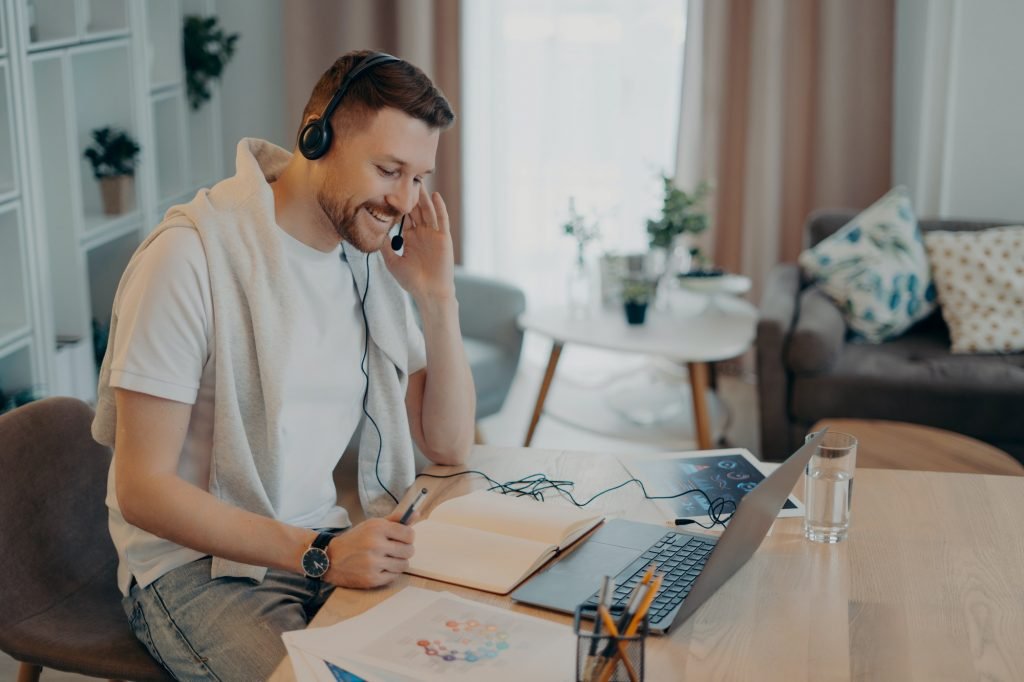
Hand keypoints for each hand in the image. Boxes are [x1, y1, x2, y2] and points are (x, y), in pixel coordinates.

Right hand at [324, 511, 414, 588]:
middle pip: (409, 550)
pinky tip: (380, 568)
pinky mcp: (372, 579)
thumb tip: (416, 513)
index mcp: (377, 528)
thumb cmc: (355, 540)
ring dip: (398, 562)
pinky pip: (394, 576)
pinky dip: (390, 573)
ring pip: (404, 565)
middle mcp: (376, 545)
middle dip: (404, 550)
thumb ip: (395, 519)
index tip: (402, 539)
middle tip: (394, 550)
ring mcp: (373, 563)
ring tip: (387, 559)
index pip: (409, 534)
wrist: (330, 559)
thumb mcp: (372, 525)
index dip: (408, 537)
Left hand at [381, 185, 455, 302]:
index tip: (390, 190)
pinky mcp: (443, 238)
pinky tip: (435, 196)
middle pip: (416, 210)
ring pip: (428, 211)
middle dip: (411, 195)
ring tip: (419, 182)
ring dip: (424, 197)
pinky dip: (439, 208)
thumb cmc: (412, 280)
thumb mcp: (392, 262)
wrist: (429, 292)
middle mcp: (422, 233)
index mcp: (411, 237)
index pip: (405, 216)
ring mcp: (434, 234)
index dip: (399, 204)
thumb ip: (385, 247)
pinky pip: (442, 220)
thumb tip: (375, 232)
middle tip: (405, 177)